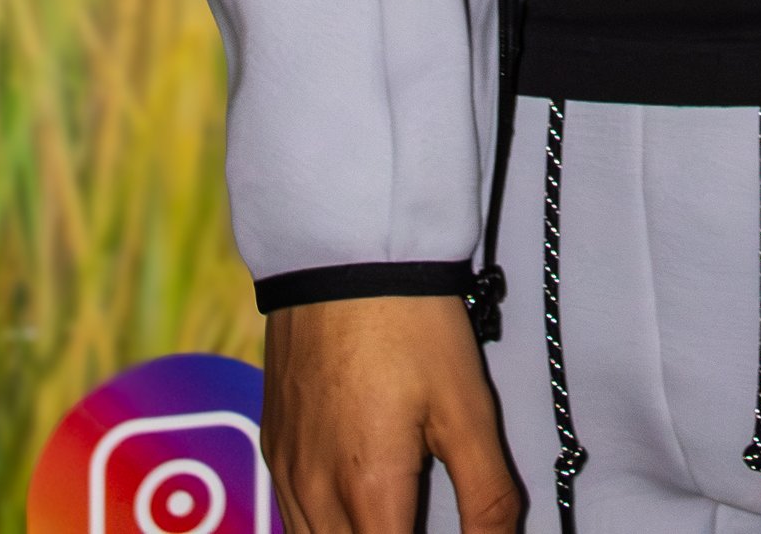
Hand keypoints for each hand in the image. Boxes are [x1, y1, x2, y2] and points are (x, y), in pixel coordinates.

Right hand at [264, 298, 520, 533]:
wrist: (345, 254)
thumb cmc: (412, 324)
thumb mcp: (468, 410)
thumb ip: (487, 496)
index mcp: (369, 492)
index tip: (444, 530)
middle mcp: (315, 494)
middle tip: (421, 517)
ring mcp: (286, 471)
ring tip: (396, 514)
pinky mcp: (273, 445)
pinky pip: (292, 517)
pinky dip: (324, 527)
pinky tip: (355, 505)